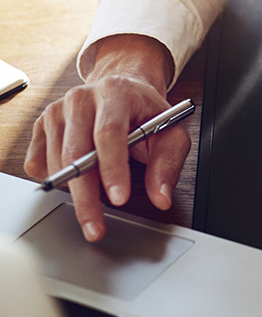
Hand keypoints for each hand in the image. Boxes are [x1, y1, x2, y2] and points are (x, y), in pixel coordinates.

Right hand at [24, 35, 190, 242]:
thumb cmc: (144, 112)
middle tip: (96, 228)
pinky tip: (76, 176)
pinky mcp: (41, 125)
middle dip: (86, 196)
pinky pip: (37, 164)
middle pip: (76, 152)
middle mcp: (81, 98)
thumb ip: (168, 162)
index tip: (119, 198)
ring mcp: (56, 110)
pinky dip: (55, 180)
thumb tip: (160, 197)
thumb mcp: (170, 131)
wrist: (122, 89)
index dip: (113, 168)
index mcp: (115, 92)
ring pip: (55, 162)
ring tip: (96, 198)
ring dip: (73, 191)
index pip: (109, 132)